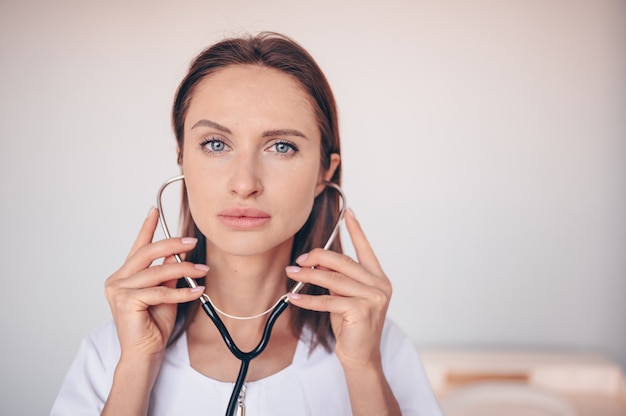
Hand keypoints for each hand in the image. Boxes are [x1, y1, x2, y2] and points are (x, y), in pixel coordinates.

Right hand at [104, 207, 208, 360]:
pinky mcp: (126, 302)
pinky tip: (197, 291)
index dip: (147, 227)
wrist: (145, 354)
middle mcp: (117, 280)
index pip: (138, 247)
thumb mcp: (165, 294)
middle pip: (147, 253)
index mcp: (124, 276)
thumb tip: (177, 254)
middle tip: (193, 242)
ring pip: (157, 272)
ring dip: (184, 269)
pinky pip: (160, 291)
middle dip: (173, 244)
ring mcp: (119, 290)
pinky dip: (182, 292)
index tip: (154, 210)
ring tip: (202, 270)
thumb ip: (167, 274)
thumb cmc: (153, 326)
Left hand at [285, 208, 391, 369]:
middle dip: (317, 258)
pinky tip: (295, 297)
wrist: (360, 356)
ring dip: (308, 276)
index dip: (357, 230)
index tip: (349, 213)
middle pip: (343, 262)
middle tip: (299, 260)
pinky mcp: (361, 311)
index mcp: (378, 278)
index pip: (366, 249)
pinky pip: (329, 300)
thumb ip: (336, 278)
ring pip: (334, 280)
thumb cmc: (351, 325)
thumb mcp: (344, 297)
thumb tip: (315, 260)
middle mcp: (379, 285)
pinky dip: (309, 299)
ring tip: (291, 274)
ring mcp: (373, 298)